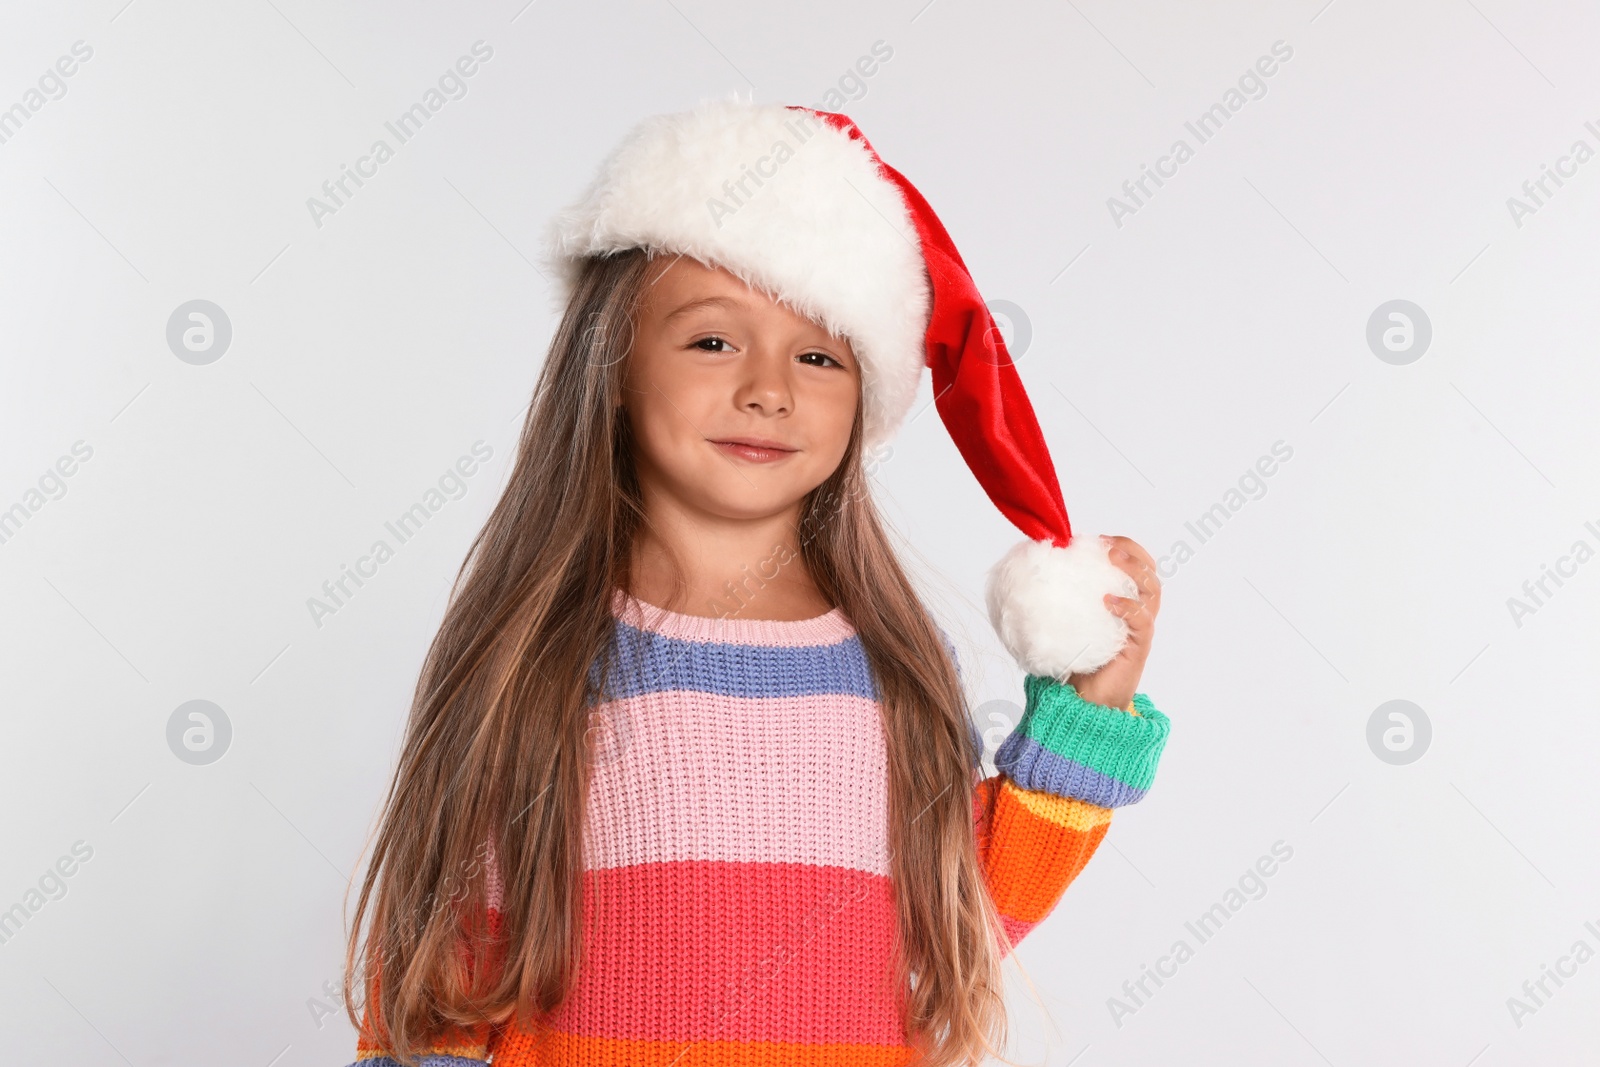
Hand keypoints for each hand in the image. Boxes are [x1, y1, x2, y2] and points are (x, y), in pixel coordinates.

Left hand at [1066, 535, 1160, 712]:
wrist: (1084, 702)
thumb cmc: (1073, 662)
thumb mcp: (1063, 623)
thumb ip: (1053, 600)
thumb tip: (1020, 571)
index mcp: (1123, 602)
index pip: (1135, 566)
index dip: (1124, 546)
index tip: (1098, 538)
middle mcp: (1137, 612)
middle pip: (1150, 572)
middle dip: (1133, 551)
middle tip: (1108, 545)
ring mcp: (1140, 629)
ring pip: (1152, 591)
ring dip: (1134, 569)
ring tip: (1113, 558)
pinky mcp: (1138, 647)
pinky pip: (1142, 621)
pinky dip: (1128, 606)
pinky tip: (1109, 601)